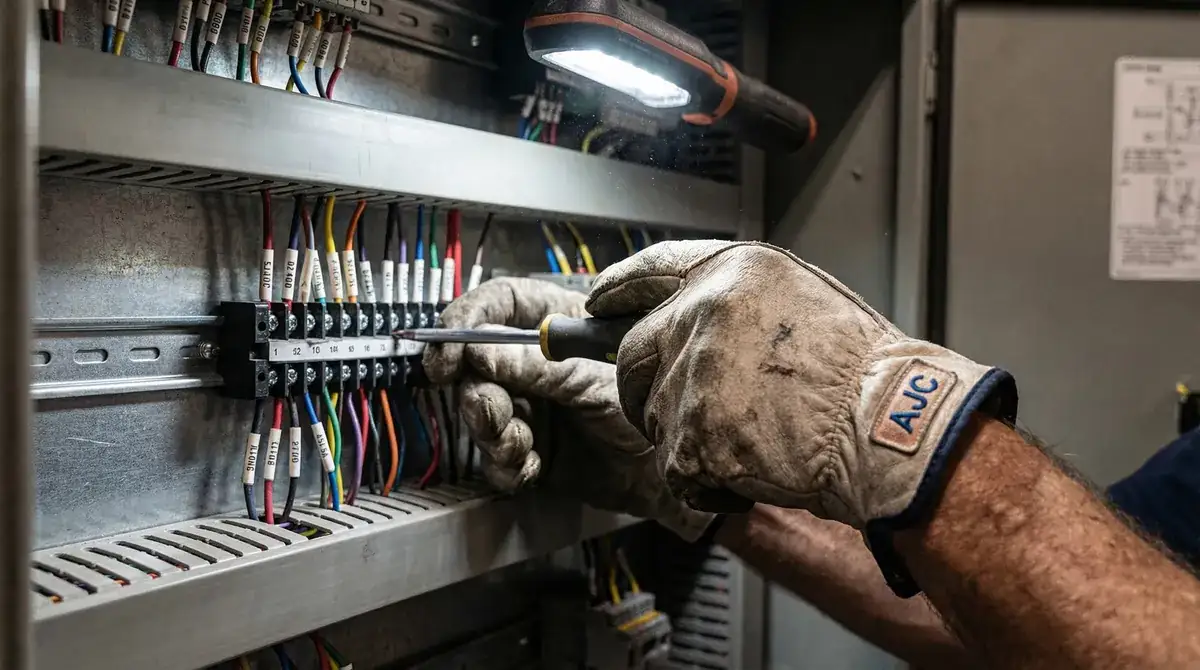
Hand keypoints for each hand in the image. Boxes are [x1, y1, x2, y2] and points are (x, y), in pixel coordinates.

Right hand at [422, 277, 713, 539]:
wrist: (675, 470)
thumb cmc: (655, 405)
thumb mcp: (594, 379)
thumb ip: (538, 367)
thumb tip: (481, 354)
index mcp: (557, 325)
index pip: (496, 306)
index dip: (465, 323)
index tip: (448, 353)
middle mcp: (537, 364)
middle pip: (477, 366)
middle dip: (477, 392)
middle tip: (493, 411)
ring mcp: (533, 406)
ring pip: (481, 414)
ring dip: (492, 432)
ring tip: (520, 443)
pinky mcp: (533, 450)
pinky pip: (497, 457)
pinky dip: (508, 464)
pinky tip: (531, 464)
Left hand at [586, 241, 1016, 529]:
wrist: (888, 425)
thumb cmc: (861, 371)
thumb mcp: (800, 297)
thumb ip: (733, 301)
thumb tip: (683, 314)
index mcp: (732, 272)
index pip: (649, 271)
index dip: (616, 290)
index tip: (597, 303)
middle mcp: (703, 314)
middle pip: (633, 354)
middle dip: (647, 386)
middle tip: (687, 409)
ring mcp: (694, 374)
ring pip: (653, 415)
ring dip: (686, 435)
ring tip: (750, 437)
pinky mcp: (693, 433)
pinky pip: (675, 465)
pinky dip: (704, 480)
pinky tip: (751, 468)